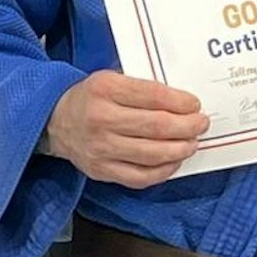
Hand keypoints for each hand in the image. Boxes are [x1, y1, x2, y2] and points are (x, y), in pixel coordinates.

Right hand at [46, 70, 207, 187]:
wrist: (55, 121)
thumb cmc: (90, 98)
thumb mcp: (110, 79)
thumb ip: (141, 88)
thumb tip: (182, 103)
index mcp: (105, 88)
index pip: (153, 95)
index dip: (180, 102)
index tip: (195, 104)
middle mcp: (101, 119)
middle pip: (157, 126)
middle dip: (187, 126)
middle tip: (201, 124)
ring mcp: (101, 148)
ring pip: (152, 154)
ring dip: (180, 149)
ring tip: (191, 143)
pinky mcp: (102, 170)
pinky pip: (140, 177)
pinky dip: (162, 171)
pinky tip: (173, 162)